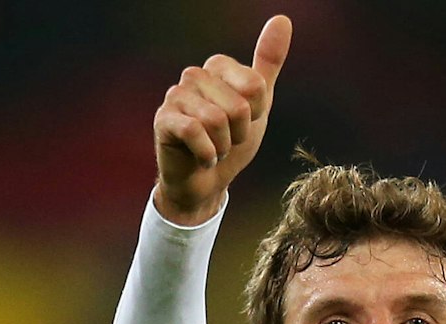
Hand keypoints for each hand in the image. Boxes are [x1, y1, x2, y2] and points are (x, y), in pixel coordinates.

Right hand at [153, 15, 291, 224]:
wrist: (207, 182)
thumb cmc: (232, 141)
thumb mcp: (259, 104)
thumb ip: (268, 63)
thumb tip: (282, 19)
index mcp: (218, 67)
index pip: (255, 86)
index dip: (256, 113)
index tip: (245, 122)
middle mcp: (194, 75)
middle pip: (239, 105)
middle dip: (240, 132)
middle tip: (228, 139)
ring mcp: (175, 96)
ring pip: (218, 120)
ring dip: (224, 146)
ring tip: (215, 147)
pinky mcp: (163, 120)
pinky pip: (195, 132)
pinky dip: (208, 154)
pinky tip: (203, 158)